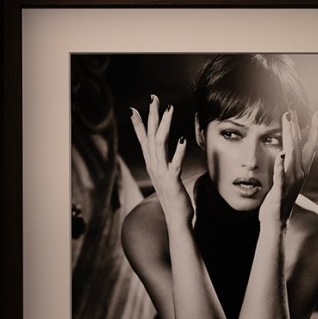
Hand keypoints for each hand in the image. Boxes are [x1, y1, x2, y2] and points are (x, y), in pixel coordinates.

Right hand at [130, 95, 192, 226]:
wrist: (176, 220)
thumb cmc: (173, 198)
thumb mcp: (165, 176)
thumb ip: (163, 163)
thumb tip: (164, 152)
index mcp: (152, 165)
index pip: (143, 141)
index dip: (139, 124)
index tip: (135, 109)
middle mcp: (154, 166)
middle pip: (151, 137)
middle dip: (152, 116)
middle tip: (154, 99)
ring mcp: (161, 173)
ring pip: (160, 145)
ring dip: (164, 126)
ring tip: (169, 110)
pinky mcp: (172, 181)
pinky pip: (174, 164)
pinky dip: (178, 151)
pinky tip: (182, 140)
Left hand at [259, 109, 317, 225]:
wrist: (277, 222)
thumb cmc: (280, 199)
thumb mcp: (287, 178)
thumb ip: (290, 164)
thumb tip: (289, 150)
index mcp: (301, 170)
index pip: (310, 145)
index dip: (314, 129)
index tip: (317, 112)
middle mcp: (299, 174)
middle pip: (301, 146)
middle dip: (298, 126)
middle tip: (295, 109)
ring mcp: (291, 183)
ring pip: (292, 155)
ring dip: (290, 136)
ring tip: (287, 120)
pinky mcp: (280, 192)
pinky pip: (281, 177)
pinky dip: (281, 166)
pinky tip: (280, 154)